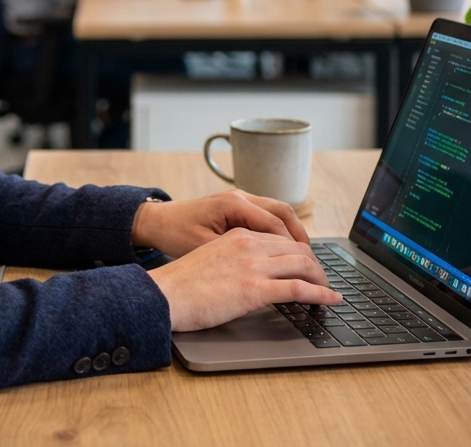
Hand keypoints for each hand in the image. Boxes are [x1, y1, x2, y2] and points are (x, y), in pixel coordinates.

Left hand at [132, 189, 308, 257]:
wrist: (155, 222)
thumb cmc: (175, 235)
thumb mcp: (204, 249)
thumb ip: (237, 258)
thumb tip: (267, 273)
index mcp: (234, 204)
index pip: (276, 225)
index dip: (295, 249)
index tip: (308, 269)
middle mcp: (240, 197)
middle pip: (284, 214)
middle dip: (302, 240)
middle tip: (314, 266)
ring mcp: (239, 200)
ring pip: (278, 214)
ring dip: (293, 235)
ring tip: (306, 261)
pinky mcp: (236, 208)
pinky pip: (266, 217)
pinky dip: (279, 233)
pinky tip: (284, 252)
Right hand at [147, 228, 339, 330]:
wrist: (164, 294)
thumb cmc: (181, 283)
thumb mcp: (211, 258)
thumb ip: (234, 259)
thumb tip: (251, 273)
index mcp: (237, 235)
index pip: (281, 238)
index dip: (300, 253)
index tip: (307, 266)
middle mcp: (248, 244)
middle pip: (298, 248)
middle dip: (316, 264)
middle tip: (322, 280)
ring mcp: (253, 265)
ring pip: (304, 264)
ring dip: (322, 279)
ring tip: (329, 291)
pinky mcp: (255, 289)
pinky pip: (300, 288)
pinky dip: (321, 294)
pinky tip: (330, 300)